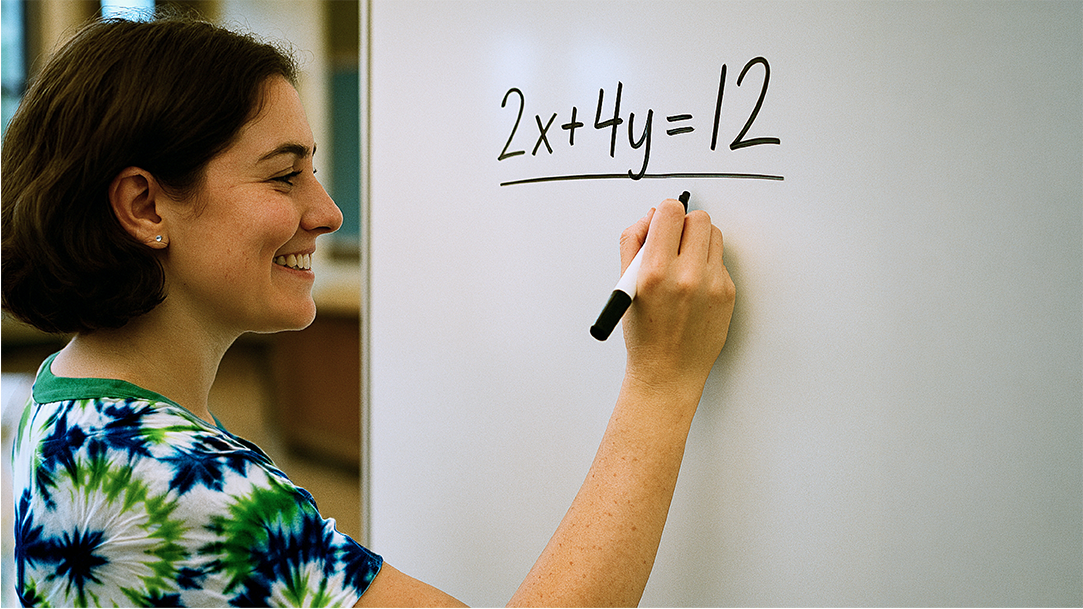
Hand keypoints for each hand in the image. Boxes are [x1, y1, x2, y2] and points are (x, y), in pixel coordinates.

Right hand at [620, 199, 735, 395]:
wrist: (667, 373)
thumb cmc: (643, 334)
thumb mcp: (624, 287)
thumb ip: (632, 243)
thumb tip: (651, 216)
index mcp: (654, 271)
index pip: (671, 212)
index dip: (665, 212)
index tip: (662, 220)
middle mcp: (686, 276)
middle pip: (698, 218)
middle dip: (684, 224)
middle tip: (674, 241)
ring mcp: (712, 285)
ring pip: (714, 235)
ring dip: (699, 241)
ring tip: (684, 262)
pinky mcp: (728, 294)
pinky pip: (720, 261)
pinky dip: (707, 265)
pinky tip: (693, 287)